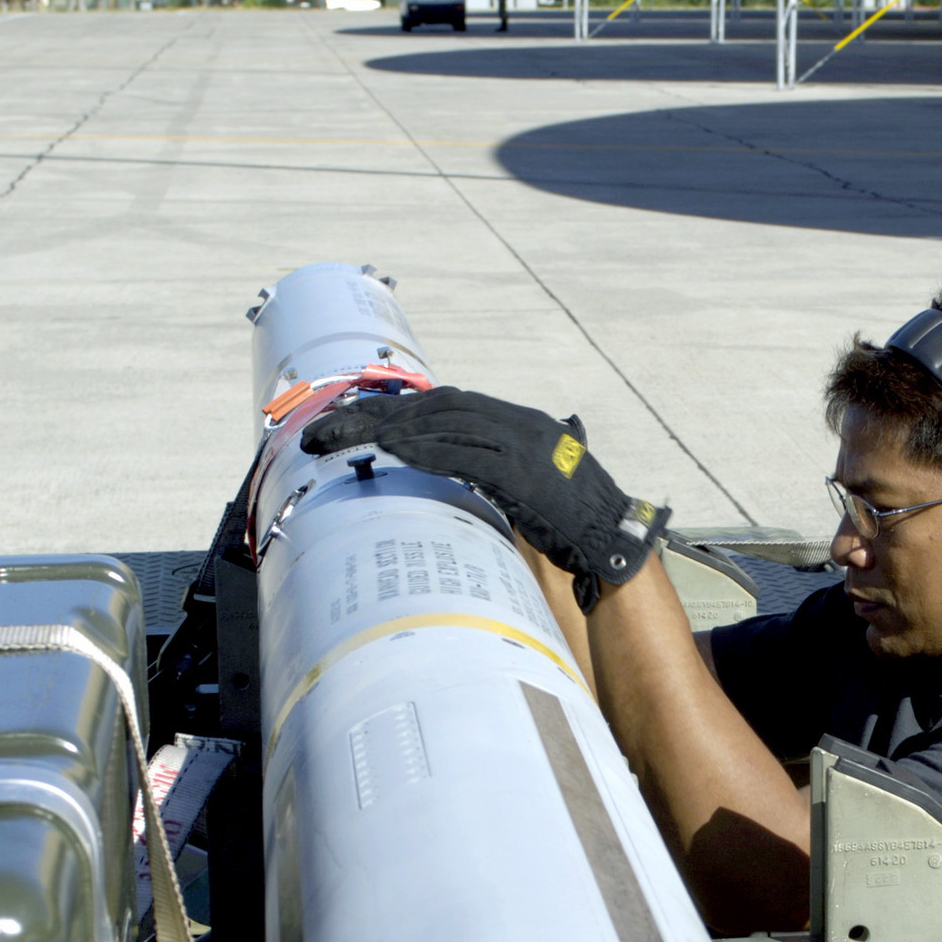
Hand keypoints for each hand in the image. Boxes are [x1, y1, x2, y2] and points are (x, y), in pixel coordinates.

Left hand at [301, 388, 669, 610]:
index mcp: (517, 421)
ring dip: (389, 429)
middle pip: (434, 405)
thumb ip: (494, 470)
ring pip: (444, 422)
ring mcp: (522, 444)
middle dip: (375, 415)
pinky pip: (465, 454)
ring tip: (343, 438)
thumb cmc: (573, 521)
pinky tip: (393, 451)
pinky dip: (426, 450)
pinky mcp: (524, 472)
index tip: (348, 421)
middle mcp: (518, 423)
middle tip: (323, 430)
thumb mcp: (530, 485)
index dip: (392, 409)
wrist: (617, 538)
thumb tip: (454, 470)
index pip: (444, 404)